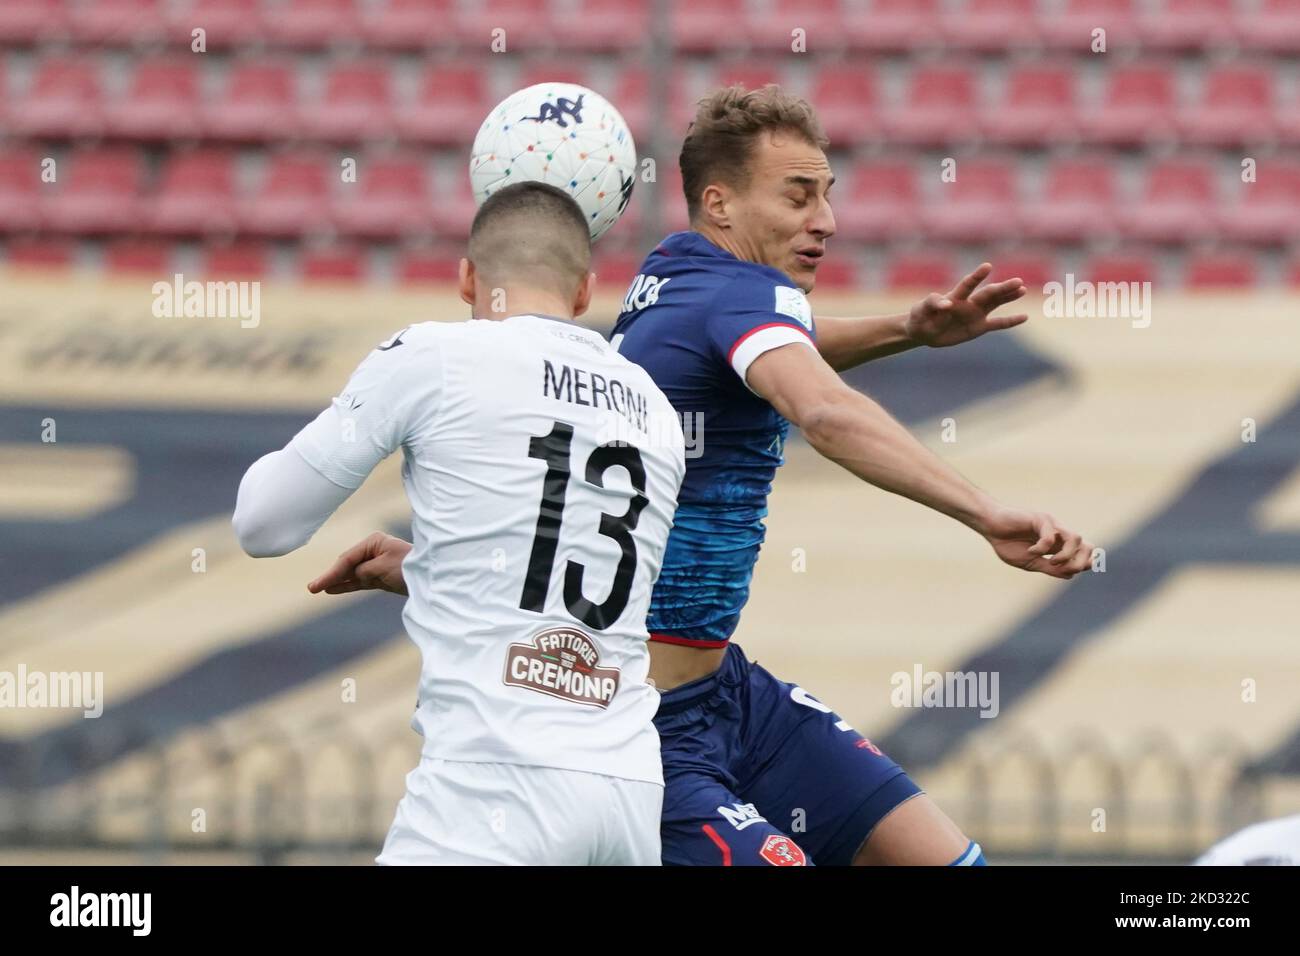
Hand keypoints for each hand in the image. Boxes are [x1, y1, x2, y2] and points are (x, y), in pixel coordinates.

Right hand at [307, 531, 410, 594]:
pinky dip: (347, 585)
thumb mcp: (383, 567)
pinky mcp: (381, 576)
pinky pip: (360, 581)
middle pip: (347, 565)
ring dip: (336, 581)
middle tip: (312, 588)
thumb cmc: (410, 566)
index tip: (316, 586)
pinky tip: (333, 589)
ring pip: (351, 574)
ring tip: (318, 589)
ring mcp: (376, 563)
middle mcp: (373, 550)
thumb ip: (364, 571)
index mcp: (374, 542)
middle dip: (331, 576)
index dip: (331, 574)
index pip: (347, 559)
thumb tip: (354, 575)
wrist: (434, 576)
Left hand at [904, 262, 1028, 348]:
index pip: (968, 284)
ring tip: (1022, 289)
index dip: (977, 276)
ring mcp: (975, 315)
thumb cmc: (920, 316)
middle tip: (1018, 281)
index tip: (987, 267)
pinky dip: (1010, 321)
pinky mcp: (978, 327)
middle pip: (988, 294)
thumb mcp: (921, 309)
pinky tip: (1024, 317)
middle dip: (1002, 288)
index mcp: (955, 297)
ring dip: (1009, 297)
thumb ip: (933, 303)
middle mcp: (969, 303)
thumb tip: (948, 304)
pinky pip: (997, 324)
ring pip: (996, 304)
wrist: (922, 331)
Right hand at [974, 505, 1094, 579]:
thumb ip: (1049, 568)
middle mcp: (1059, 533)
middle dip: (1081, 562)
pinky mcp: (1041, 519)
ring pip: (1075, 538)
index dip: (1086, 563)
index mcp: (1058, 545)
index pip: (1084, 552)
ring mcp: (1052, 525)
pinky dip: (1042, 548)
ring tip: (1051, 562)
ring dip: (1066, 555)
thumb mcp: (1030, 562)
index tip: (1071, 572)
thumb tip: (1070, 575)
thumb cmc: (1007, 543)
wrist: (990, 527)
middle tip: (1065, 569)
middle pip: (1087, 545)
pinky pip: (1050, 537)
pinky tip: (1030, 551)